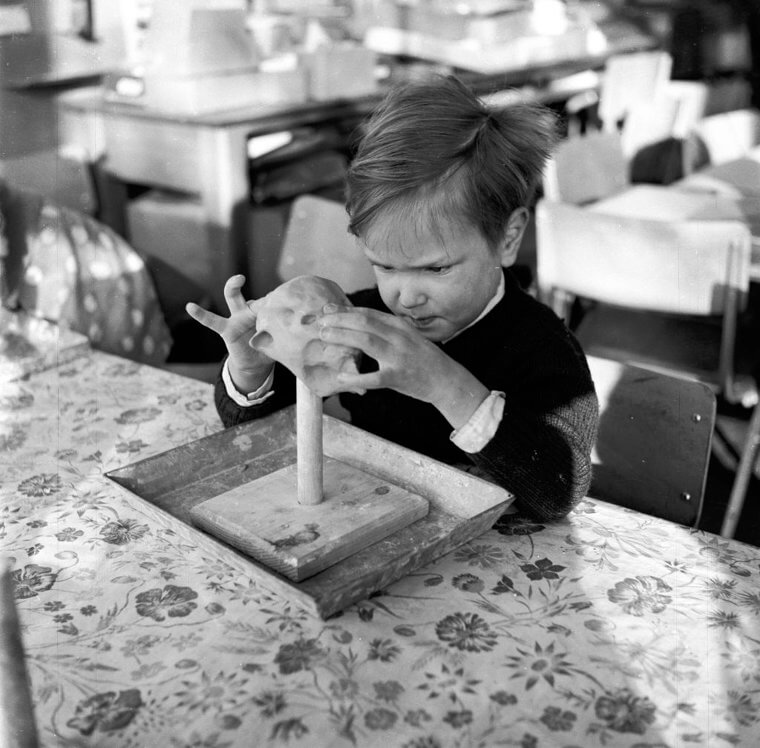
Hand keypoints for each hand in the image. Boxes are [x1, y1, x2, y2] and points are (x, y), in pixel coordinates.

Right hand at [185, 275, 272, 391]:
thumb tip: (276, 333)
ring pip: (234, 299)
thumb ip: (276, 336)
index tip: (286, 298)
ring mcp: (237, 318)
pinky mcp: (226, 330)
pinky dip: (201, 314)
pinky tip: (190, 307)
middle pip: (251, 290)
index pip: (269, 301)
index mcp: (264, 312)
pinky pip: (212, 321)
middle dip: (259, 283)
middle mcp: (250, 311)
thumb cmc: (269, 348)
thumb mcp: (277, 342)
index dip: (276, 299)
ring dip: (234, 287)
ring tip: (238, 279)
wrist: (256, 363)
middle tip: (260, 275)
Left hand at [318, 307, 488, 428]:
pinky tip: (341, 376)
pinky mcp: (398, 377)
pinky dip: (356, 376)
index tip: (327, 309)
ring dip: (343, 337)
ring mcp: (399, 357)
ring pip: (367, 342)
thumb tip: (358, 324)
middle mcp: (399, 337)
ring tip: (325, 336)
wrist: (447, 381)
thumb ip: (386, 330)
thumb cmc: (423, 360)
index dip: (345, 310)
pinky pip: (373, 377)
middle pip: (364, 323)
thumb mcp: (408, 338)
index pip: (368, 314)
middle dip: (339, 319)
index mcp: (400, 326)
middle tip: (320, 321)